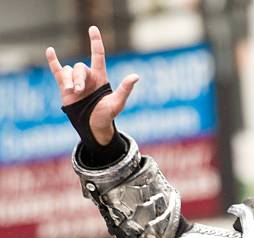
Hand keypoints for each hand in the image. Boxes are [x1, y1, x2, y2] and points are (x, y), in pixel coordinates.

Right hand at [46, 26, 138, 144]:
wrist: (93, 126)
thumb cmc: (108, 115)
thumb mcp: (117, 102)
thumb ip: (125, 89)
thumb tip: (136, 76)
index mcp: (100, 77)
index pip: (97, 55)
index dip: (95, 42)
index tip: (93, 28)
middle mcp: (88, 77)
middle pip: (79, 67)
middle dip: (78, 78)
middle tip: (79, 90)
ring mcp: (76, 82)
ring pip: (69, 71)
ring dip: (69, 79)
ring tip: (73, 91)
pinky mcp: (65, 88)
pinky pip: (58, 71)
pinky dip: (53, 61)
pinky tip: (50, 51)